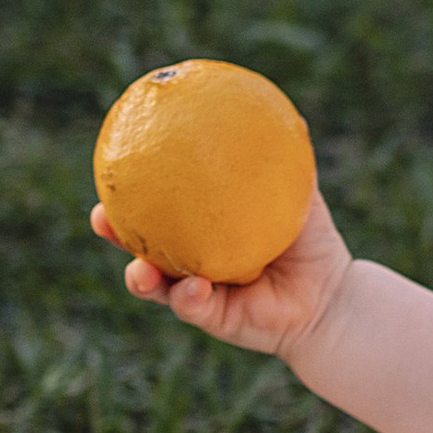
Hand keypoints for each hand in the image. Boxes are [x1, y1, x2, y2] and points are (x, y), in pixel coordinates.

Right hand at [91, 185, 353, 360]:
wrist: (331, 296)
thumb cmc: (311, 242)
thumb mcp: (299, 197)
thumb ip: (287, 162)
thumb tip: (289, 114)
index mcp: (198, 228)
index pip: (154, 206)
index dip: (126, 192)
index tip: (109, 169)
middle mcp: (188, 259)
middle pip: (137, 245)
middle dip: (114, 233)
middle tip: (101, 218)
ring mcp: (195, 291)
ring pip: (154, 285)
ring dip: (139, 277)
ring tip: (139, 269)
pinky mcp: (212, 318)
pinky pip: (191, 308)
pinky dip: (187, 297)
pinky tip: (194, 287)